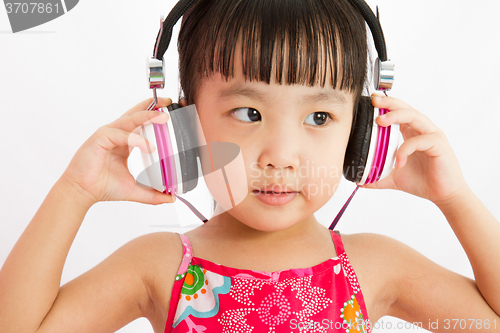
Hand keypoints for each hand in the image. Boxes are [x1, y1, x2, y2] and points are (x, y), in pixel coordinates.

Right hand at [60, 97, 175, 205]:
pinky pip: (121, 134)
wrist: (82, 193)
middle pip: (136, 114)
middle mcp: (117, 134)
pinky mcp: (100, 138)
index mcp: (125, 142)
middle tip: (169, 104)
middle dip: (153, 107)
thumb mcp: (134, 189)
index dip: (154, 116)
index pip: (141, 123)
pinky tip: (148, 147)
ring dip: (147, 117)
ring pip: (130, 119)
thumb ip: (153, 193)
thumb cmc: (103, 187)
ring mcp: (108, 134)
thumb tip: (171, 197)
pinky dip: (136, 139)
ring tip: (163, 118)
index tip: (171, 113)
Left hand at [362, 94, 468, 205]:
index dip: (386, 105)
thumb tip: (359, 180)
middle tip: (374, 102)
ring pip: (414, 117)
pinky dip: (405, 149)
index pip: (399, 112)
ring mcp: (432, 136)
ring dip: (396, 116)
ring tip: (380, 121)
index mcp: (412, 133)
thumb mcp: (394, 178)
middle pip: (406, 108)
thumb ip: (378, 176)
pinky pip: (420, 141)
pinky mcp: (439, 146)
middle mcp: (423, 130)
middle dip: (389, 102)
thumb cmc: (422, 181)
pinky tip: (398, 162)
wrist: (443, 195)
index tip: (371, 100)